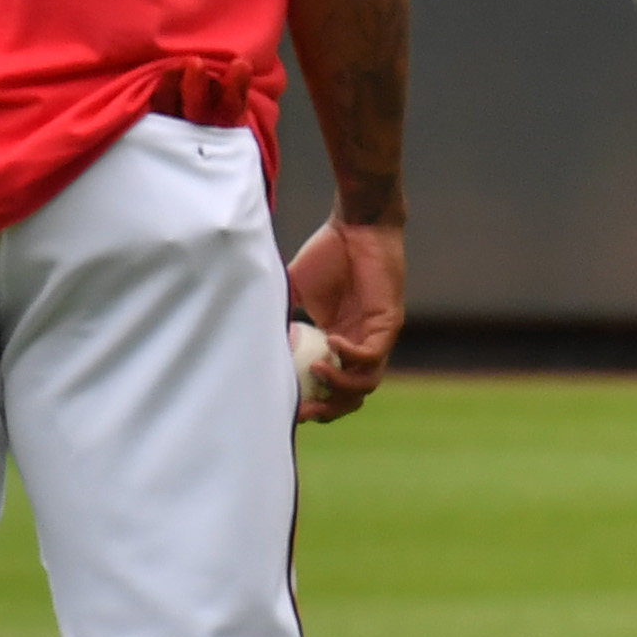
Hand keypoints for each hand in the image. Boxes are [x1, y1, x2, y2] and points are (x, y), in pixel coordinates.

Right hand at [287, 215, 406, 421]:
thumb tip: (247, 341)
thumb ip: (277, 315)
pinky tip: (329, 342)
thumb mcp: (293, 291)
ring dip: (338, 386)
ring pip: (365, 383)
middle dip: (327, 410)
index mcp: (337, 343)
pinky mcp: (389, 324)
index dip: (310, 403)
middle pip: (350, 397)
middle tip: (302, 410)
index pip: (328, 388)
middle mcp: (358, 345)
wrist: (355, 226)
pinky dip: (350, 356)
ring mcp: (376, 337)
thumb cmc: (327, 253)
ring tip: (313, 371)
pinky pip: (372, 354)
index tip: (285, 409)